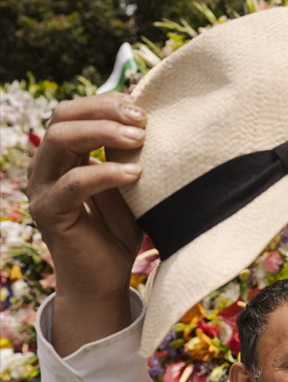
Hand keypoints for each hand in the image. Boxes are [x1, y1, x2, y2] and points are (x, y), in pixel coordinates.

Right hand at [27, 93, 146, 354]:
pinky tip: (135, 174)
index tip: (143, 107)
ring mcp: (42, 188)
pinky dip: (106, 173)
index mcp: (64, 155)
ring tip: (139, 140)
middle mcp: (47, 166)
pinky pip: (73, 183)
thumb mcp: (129, 186)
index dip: (106, 102)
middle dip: (103, 111)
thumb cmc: (120, 231)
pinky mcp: (49, 212)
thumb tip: (151, 121)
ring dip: (103, 134)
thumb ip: (129, 156)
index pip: (74, 111)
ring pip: (60, 140)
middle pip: (62, 116)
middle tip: (142, 121)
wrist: (105, 279)